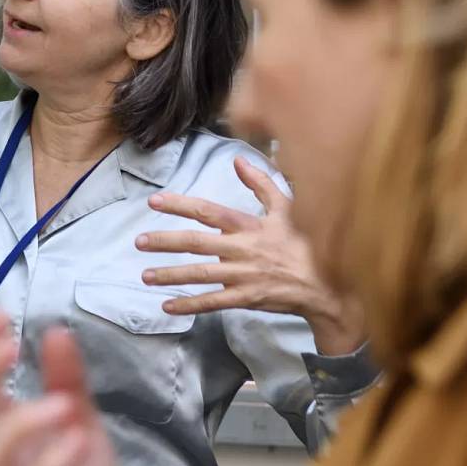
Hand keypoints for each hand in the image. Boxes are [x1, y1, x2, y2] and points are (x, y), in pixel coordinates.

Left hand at [137, 157, 364, 353]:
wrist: (326, 284)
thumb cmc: (306, 242)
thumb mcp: (288, 208)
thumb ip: (261, 183)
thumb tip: (237, 160)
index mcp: (249, 225)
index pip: (208, 212)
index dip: (180, 205)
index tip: (154, 202)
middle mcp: (241, 250)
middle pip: (196, 244)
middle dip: (165, 242)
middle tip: (139, 242)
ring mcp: (243, 276)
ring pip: (200, 275)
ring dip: (170, 275)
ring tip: (145, 275)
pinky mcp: (246, 299)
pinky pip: (212, 302)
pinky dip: (189, 305)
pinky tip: (167, 305)